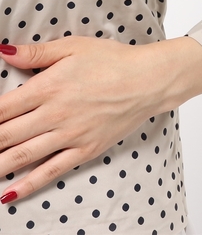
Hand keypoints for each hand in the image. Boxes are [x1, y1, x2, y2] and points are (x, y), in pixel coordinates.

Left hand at [0, 35, 201, 202]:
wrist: (148, 80)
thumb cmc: (113, 60)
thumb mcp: (73, 47)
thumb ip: (36, 53)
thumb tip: (4, 52)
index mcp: (48, 87)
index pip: (1, 108)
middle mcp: (55, 114)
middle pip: (5, 135)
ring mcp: (70, 135)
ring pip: (22, 156)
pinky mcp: (85, 149)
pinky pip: (51, 170)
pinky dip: (28, 184)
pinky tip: (9, 193)